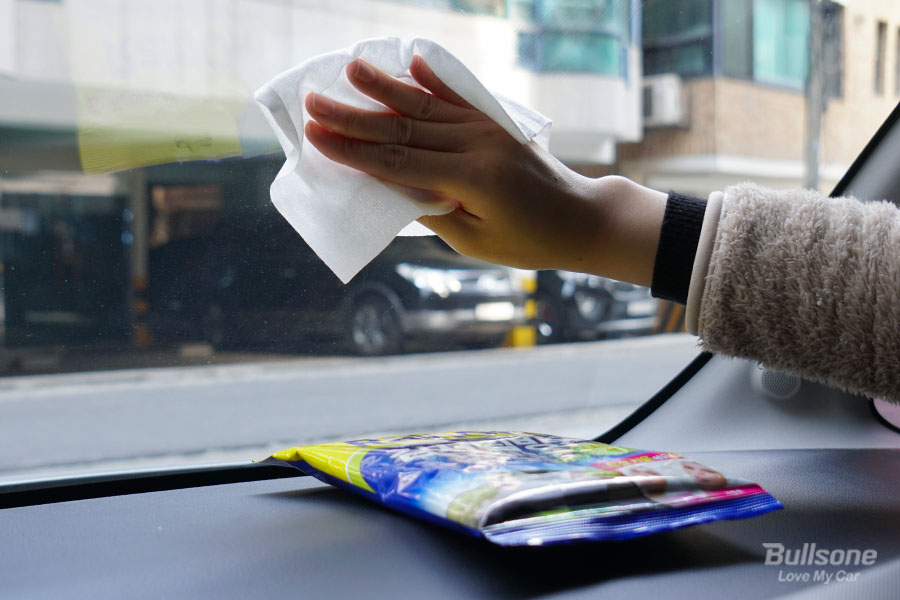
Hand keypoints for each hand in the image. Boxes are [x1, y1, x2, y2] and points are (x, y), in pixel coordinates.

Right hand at [304, 56, 664, 283]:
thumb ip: (434, 210)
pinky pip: (459, 97)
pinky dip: (432, 79)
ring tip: (350, 68)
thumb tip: (392, 185)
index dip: (354, 152)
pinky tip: (410, 58)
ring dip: (385, 89)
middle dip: (354, 118)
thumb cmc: (529, 241)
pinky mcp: (497, 122)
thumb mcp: (476, 240)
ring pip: (426, 107)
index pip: (399, 164)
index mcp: (471, 181)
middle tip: (313, 103)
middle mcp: (477, 145)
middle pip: (404, 130)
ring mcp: (488, 129)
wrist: (582, 218)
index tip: (316, 138)